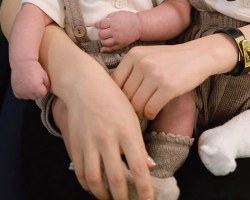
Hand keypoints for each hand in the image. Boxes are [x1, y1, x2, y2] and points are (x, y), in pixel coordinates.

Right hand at [11, 59, 49, 99]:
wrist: (23, 63)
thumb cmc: (35, 68)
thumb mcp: (45, 75)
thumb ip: (47, 85)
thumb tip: (46, 91)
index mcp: (36, 88)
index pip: (43, 94)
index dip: (44, 88)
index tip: (42, 82)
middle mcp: (28, 92)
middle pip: (36, 97)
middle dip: (37, 91)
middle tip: (36, 82)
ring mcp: (21, 92)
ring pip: (28, 97)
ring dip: (30, 93)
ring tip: (30, 83)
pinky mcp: (15, 92)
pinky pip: (21, 96)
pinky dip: (23, 92)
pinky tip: (25, 85)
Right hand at [59, 65, 153, 199]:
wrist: (85, 85)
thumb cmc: (114, 99)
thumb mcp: (132, 116)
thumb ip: (139, 144)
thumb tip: (149, 167)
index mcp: (127, 131)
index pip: (138, 168)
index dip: (144, 189)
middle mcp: (108, 139)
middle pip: (116, 180)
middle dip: (124, 198)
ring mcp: (89, 143)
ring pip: (95, 181)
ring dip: (104, 196)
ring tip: (111, 198)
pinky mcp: (75, 145)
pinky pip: (81, 173)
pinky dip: (88, 185)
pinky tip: (95, 187)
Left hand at [96, 11, 140, 51]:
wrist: (139, 25)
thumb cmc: (129, 18)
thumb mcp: (118, 13)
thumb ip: (109, 17)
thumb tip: (102, 22)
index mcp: (112, 22)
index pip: (100, 25)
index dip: (98, 25)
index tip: (98, 25)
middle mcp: (114, 31)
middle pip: (101, 34)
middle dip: (101, 32)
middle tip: (104, 31)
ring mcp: (117, 39)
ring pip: (104, 42)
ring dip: (103, 40)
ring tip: (106, 37)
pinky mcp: (120, 44)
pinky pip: (110, 49)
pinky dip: (105, 49)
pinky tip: (102, 48)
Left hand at [113, 37, 222, 119]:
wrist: (198, 55)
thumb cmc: (171, 59)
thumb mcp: (147, 56)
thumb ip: (131, 70)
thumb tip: (112, 95)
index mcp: (134, 55)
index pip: (115, 83)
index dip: (118, 96)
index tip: (125, 102)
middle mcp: (142, 63)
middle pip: (125, 96)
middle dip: (130, 106)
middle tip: (137, 109)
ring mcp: (155, 75)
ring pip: (136, 105)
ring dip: (140, 112)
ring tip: (146, 110)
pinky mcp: (168, 87)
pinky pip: (150, 109)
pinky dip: (151, 114)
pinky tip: (155, 111)